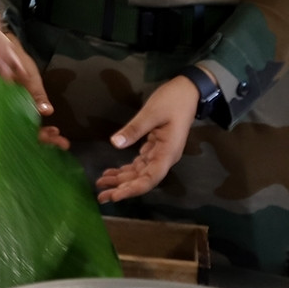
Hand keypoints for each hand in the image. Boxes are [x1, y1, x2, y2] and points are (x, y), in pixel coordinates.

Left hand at [95, 75, 198, 202]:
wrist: (188, 91)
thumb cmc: (172, 101)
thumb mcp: (151, 112)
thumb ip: (134, 129)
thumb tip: (115, 144)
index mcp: (168, 152)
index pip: (150, 178)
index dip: (133, 189)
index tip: (115, 196)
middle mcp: (165, 157)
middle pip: (143, 179)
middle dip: (122, 188)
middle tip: (101, 195)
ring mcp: (160, 153)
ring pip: (139, 172)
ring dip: (121, 180)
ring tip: (101, 184)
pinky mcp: (155, 147)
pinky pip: (139, 163)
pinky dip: (125, 169)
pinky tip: (111, 172)